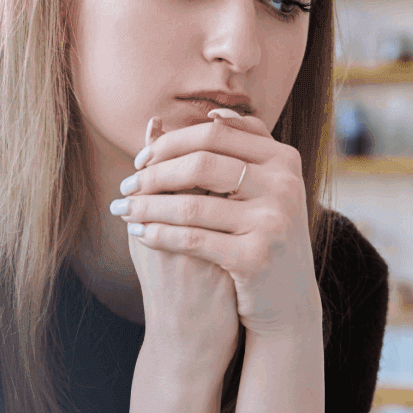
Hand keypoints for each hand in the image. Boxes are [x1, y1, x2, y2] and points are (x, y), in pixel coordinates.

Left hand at [112, 109, 322, 340]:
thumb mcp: (269, 189)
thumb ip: (247, 150)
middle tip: (126, 184)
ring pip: (192, 204)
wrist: (289, 301)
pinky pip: (192, 238)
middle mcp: (284, 186)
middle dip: (155, 173)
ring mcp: (272, 221)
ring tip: (124, 210)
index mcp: (285, 160)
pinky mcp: (256, 257)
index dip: (172, 142)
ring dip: (147, 207)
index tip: (142, 158)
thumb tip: (214, 111)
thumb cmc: (268, 237)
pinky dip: (159, 234)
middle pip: (201, 164)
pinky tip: (139, 235)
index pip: (216, 134)